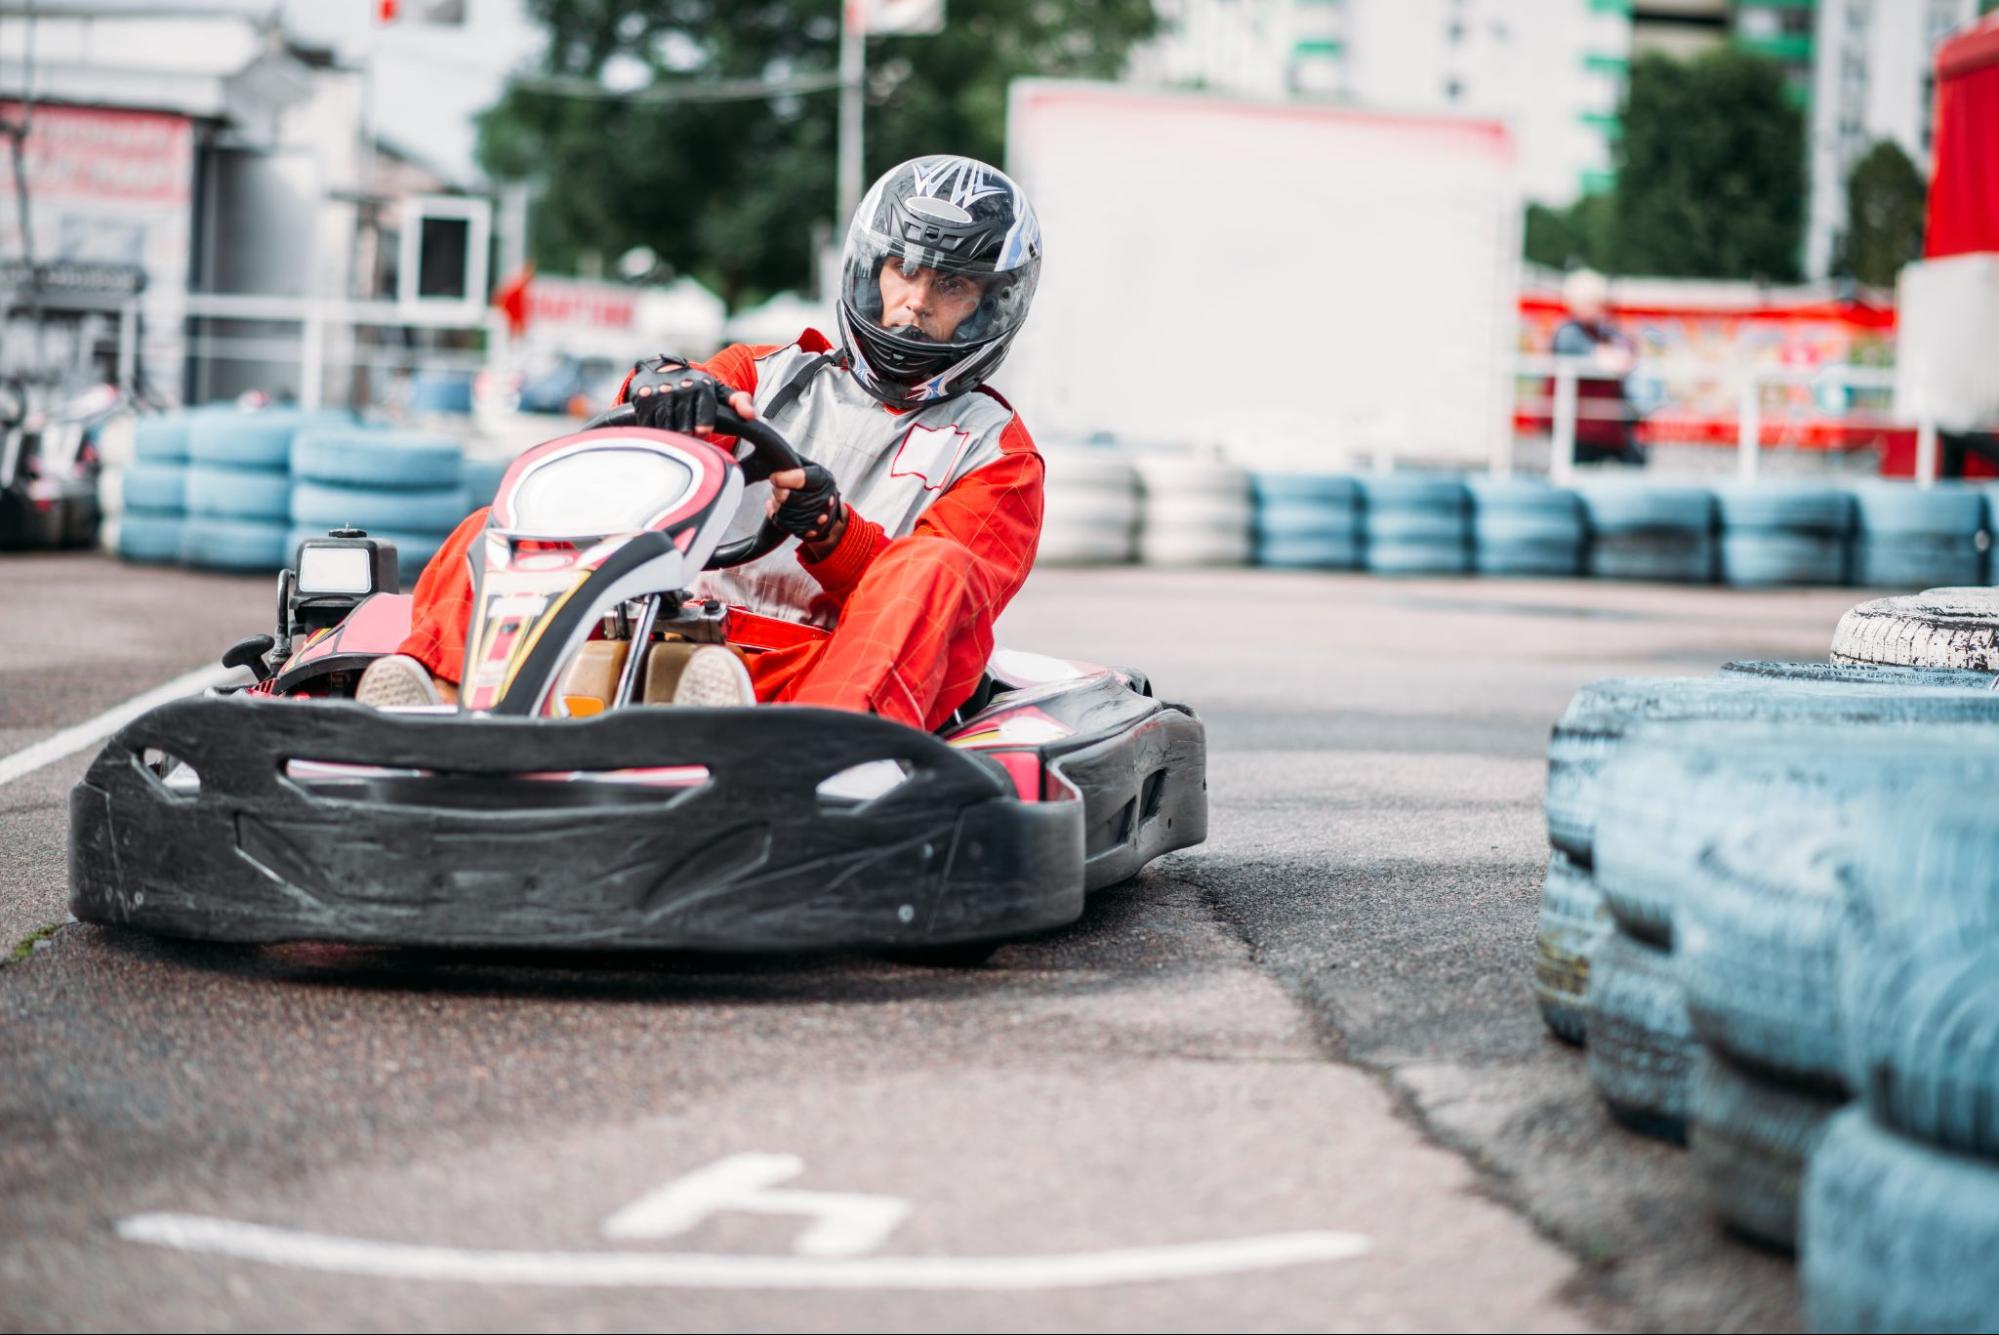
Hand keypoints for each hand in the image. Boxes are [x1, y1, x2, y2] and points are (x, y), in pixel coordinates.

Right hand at [625, 355, 755, 433]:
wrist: (663, 370)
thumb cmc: (697, 388)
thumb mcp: (719, 392)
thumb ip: (739, 402)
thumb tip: (751, 416)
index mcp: (703, 386)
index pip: (705, 412)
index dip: (703, 425)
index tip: (702, 432)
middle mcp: (681, 386)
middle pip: (684, 425)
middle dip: (688, 433)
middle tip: (689, 432)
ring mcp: (661, 392)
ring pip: (666, 426)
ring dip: (671, 433)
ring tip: (676, 432)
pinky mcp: (642, 398)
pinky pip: (649, 424)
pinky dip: (654, 430)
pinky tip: (660, 427)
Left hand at [766, 463, 845, 549]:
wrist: (827, 507)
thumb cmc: (812, 483)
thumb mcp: (808, 467)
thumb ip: (792, 464)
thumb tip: (772, 459)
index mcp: (823, 479)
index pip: (801, 479)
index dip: (783, 479)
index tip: (774, 477)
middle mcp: (825, 498)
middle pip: (792, 498)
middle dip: (778, 493)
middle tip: (775, 489)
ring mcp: (820, 517)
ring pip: (787, 514)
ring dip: (777, 506)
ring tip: (777, 500)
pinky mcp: (812, 531)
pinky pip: (787, 526)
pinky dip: (778, 518)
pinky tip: (778, 511)